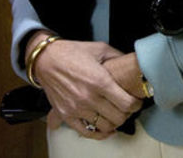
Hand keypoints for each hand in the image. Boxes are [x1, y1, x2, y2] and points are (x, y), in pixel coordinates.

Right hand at [27, 35, 142, 138]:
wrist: (46, 59)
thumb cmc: (72, 52)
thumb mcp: (100, 48)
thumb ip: (118, 56)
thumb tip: (132, 63)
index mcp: (100, 81)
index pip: (127, 103)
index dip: (136, 104)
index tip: (137, 101)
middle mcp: (89, 97)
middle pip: (118, 117)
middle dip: (127, 114)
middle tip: (128, 108)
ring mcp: (77, 108)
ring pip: (105, 126)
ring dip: (114, 123)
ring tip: (116, 115)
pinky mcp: (66, 115)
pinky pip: (85, 132)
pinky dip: (98, 134)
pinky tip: (105, 129)